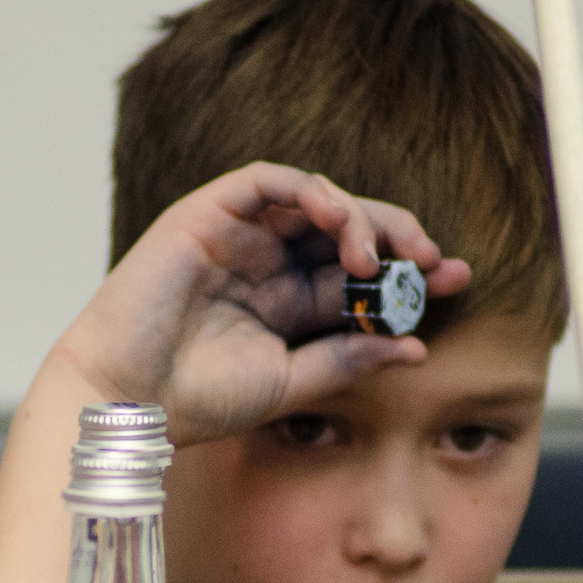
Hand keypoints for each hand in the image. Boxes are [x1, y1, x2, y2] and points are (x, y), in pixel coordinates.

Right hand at [50, 162, 471, 445]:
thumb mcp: (291, 382)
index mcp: (284, 305)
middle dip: (398, 238)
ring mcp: (237, 236)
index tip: (456, 279)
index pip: (358, 277)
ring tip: (381, 255)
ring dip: (360, 216)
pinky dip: (312, 191)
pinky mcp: (208, 213)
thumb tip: (416, 347)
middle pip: (346, 232)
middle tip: (432, 260)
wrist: (126, 401)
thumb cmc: (195, 400)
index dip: (408, 274)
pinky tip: (341, 222)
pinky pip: (269, 180)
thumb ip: (348, 358)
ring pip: (316, 200)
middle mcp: (264, 264)